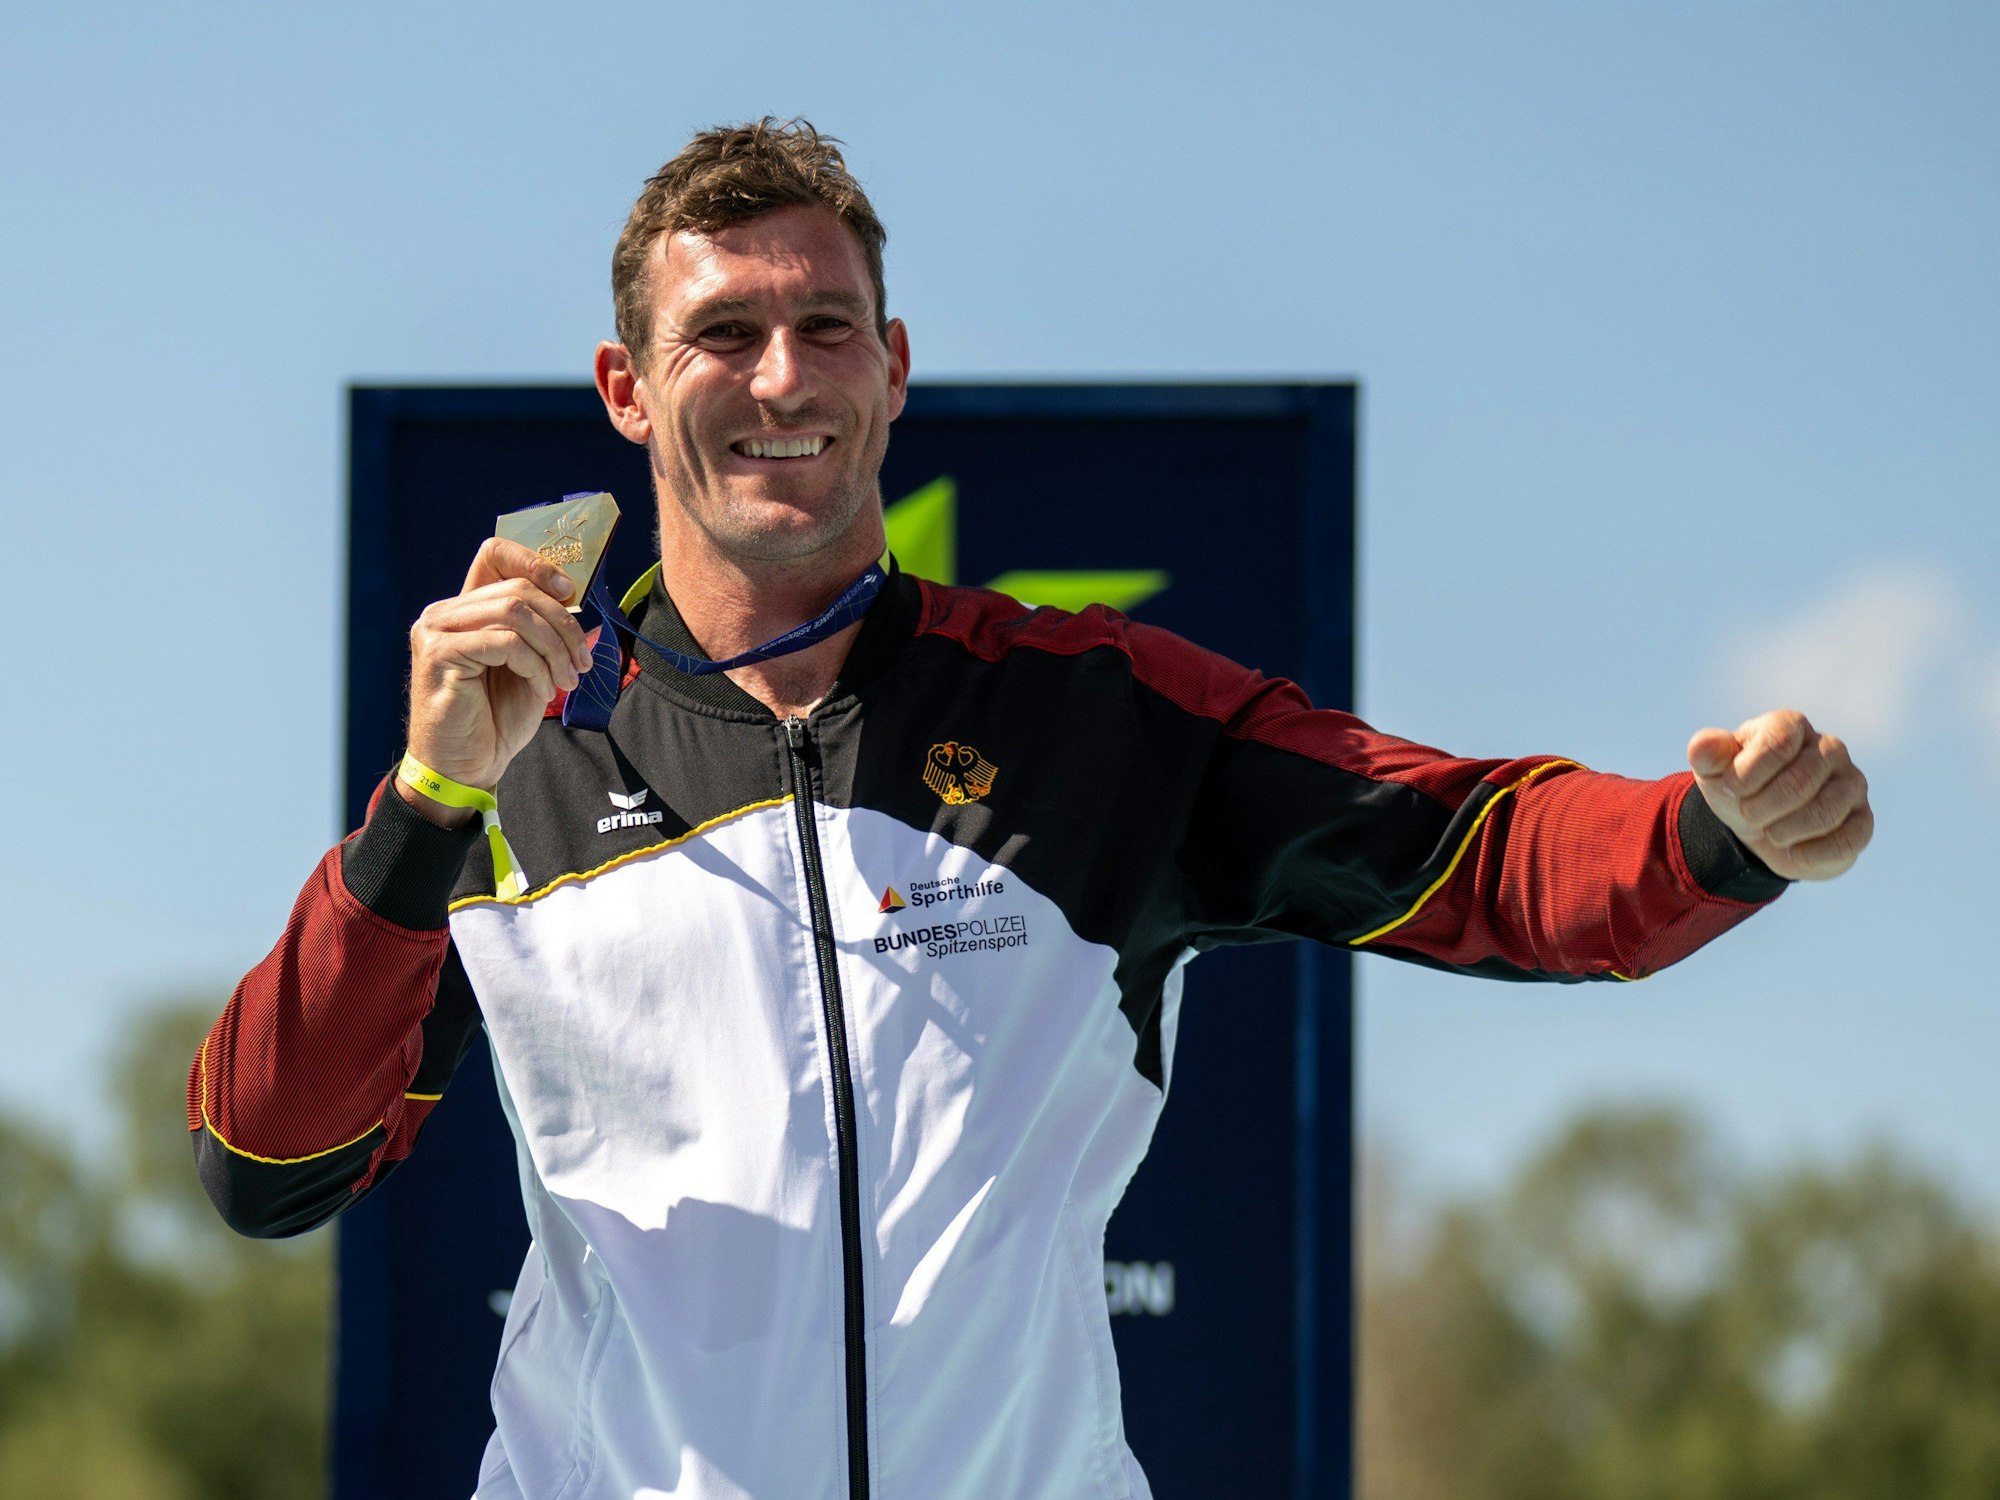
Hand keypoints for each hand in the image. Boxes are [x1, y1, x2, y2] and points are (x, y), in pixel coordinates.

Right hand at [400, 538, 592, 822]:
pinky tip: (541, 688)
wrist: (467, 767)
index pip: (496, 554)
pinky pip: (504, 642)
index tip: (570, 592)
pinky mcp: (438, 654)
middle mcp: (445, 612)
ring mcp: (436, 631)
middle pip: (518, 589)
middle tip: (582, 661)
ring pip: (515, 612)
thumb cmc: (496, 719)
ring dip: (554, 647)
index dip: (537, 563)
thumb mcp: (531, 666)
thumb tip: (578, 603)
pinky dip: (534, 665)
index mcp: (466, 608)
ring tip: (567, 679)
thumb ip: (543, 631)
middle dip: (564, 624)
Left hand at [1686, 709, 1872, 881]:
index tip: (1730, 790)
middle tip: (1747, 816)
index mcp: (1792, 726)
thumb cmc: (1739, 788)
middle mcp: (1830, 748)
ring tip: (1769, 832)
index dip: (1746, 776)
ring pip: (1824, 812)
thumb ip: (1706, 754)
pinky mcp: (1862, 821)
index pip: (1777, 744)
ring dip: (1784, 832)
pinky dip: (1809, 855)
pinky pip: (1845, 842)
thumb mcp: (1714, 771)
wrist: (1759, 826)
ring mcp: (1852, 783)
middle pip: (1800, 781)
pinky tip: (1791, 851)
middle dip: (1761, 808)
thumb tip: (1702, 746)